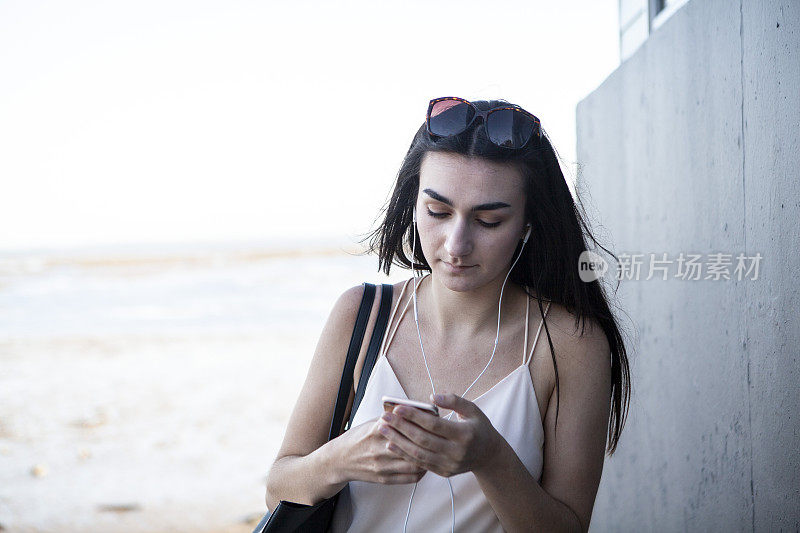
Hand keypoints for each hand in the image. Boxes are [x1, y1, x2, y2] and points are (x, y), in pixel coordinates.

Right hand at [333, 417, 426, 485]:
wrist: (339, 460)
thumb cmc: (357, 439)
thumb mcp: (370, 423)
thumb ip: (390, 419)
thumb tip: (412, 411)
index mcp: (375, 431)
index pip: (402, 424)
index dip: (419, 422)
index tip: (431, 418)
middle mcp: (378, 449)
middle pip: (410, 444)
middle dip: (426, 439)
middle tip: (439, 435)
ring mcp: (381, 466)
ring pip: (413, 463)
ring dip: (426, 457)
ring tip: (434, 451)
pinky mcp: (383, 479)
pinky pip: (408, 478)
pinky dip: (420, 472)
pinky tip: (425, 465)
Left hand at [378, 393, 499, 477]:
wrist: (488, 455)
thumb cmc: (478, 427)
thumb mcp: (472, 410)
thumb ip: (454, 401)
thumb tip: (432, 397)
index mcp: (464, 434)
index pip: (434, 425)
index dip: (415, 416)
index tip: (398, 408)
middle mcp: (457, 452)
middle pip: (423, 440)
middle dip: (401, 428)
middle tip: (384, 417)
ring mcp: (450, 464)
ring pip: (419, 454)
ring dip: (398, 442)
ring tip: (383, 430)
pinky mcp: (443, 472)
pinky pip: (420, 464)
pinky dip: (404, 454)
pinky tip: (392, 444)